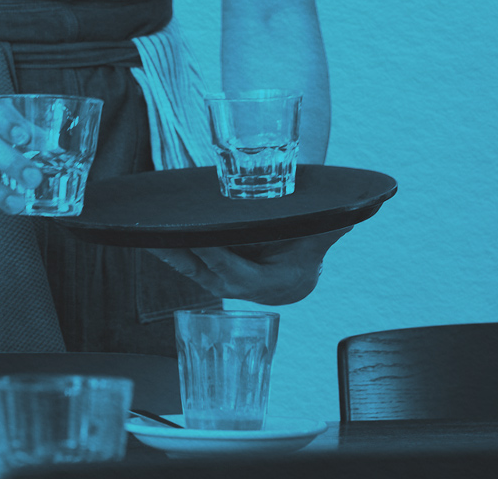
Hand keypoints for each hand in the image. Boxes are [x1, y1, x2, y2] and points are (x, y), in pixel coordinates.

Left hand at [149, 227, 351, 304]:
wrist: (294, 277)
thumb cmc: (305, 254)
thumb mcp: (319, 240)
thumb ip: (333, 226)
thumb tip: (353, 210)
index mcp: (264, 282)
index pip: (234, 269)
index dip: (216, 255)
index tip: (199, 239)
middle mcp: (237, 286)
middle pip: (203, 269)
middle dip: (180, 251)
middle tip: (158, 233)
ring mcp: (220, 283)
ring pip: (189, 267)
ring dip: (167, 251)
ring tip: (144, 233)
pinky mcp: (209, 276)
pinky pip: (186, 264)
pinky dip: (169, 251)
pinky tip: (151, 236)